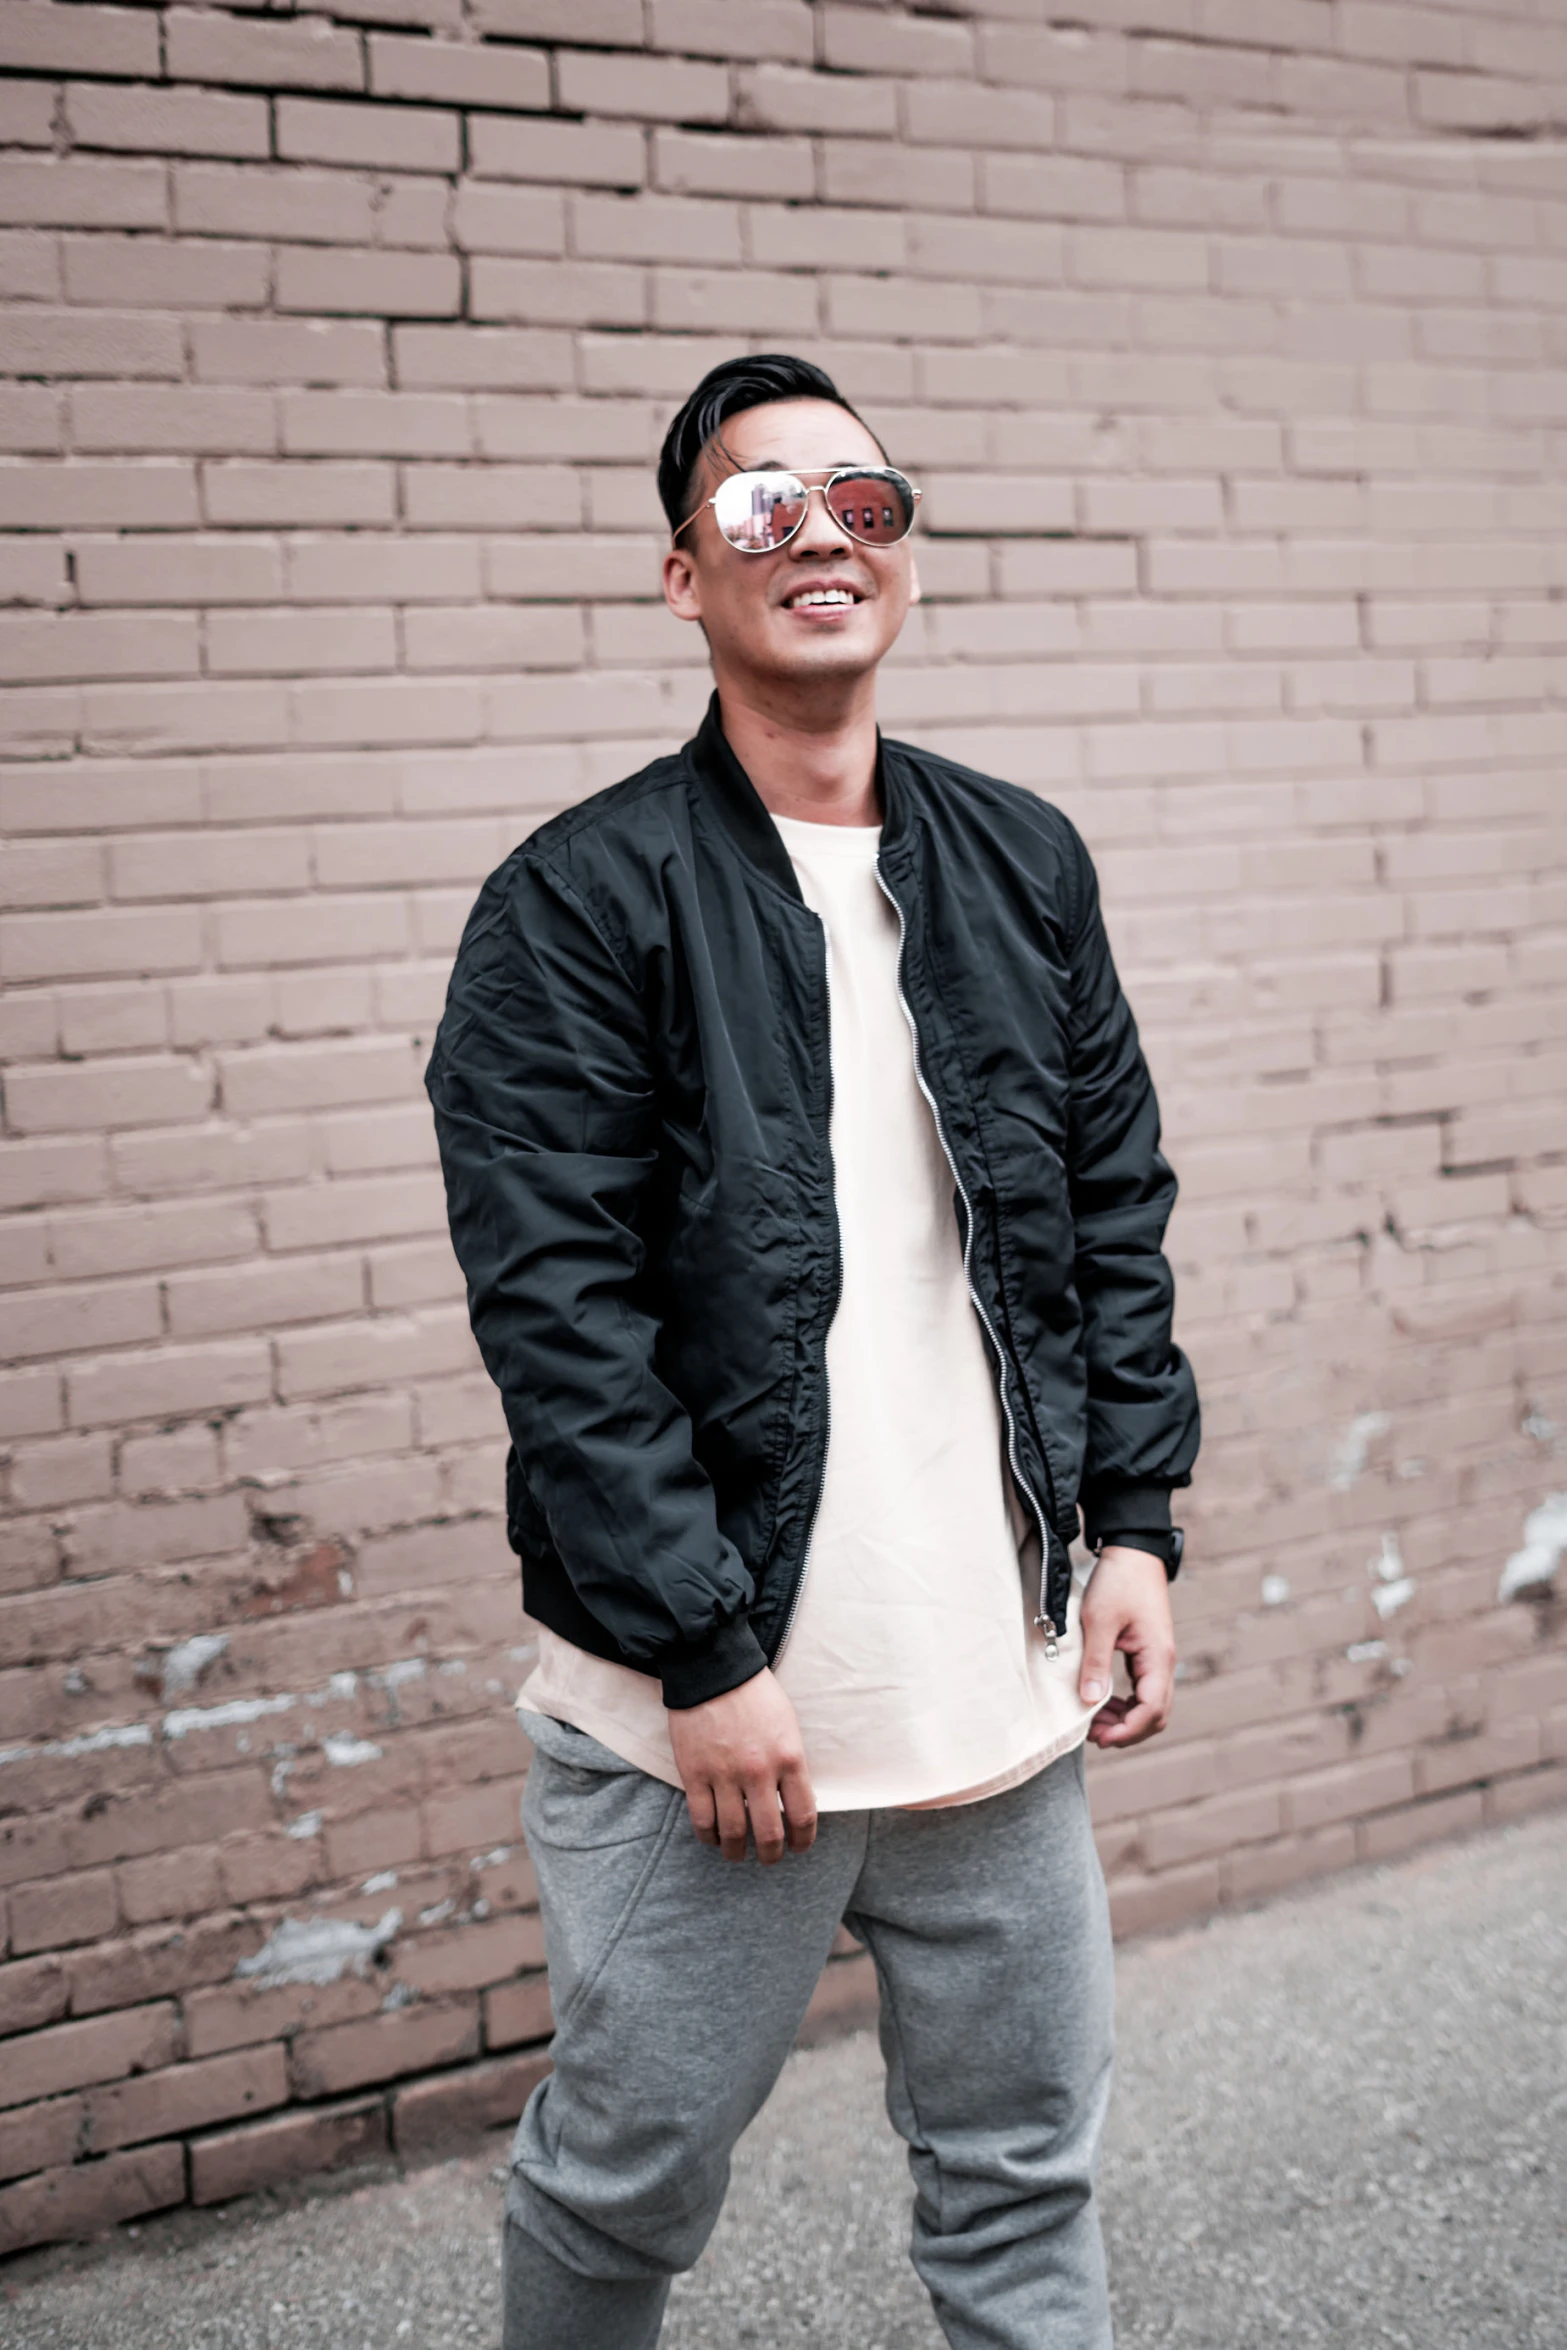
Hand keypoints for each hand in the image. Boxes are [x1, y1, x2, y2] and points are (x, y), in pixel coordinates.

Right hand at [667, 1668, 817, 1864]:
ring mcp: (725, 1775)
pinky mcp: (694, 1774)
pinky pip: (702, 1820)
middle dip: (772, 1854)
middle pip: (770, 1834)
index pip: (803, 1816)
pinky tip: (713, 1838)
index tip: (799, 1847)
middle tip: (770, 1858)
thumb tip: (792, 1800)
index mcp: (789, 1758)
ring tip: (738, 1854)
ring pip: (734, 1833)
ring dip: (737, 1851)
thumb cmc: (755, 1694)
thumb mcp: (788, 1725)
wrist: (713, 1668)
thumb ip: (791, 1763)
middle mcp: (759, 1772)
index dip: (803, 1840)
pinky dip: (709, 1837)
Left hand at [1079, 1545, 1176, 1750]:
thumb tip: (1090, 1702)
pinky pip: (1142, 1690)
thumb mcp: (1099, 1621)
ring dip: (1125, 1719)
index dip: (1127, 1731)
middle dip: (1127, 1731)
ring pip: (1150, 1705)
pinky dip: (1125, 1703)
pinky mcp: (1148, 1652)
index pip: (1151, 1710)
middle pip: (1156, 1715)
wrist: (1132, 1550)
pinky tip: (1102, 1702)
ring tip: (1093, 1722)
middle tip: (1093, 1735)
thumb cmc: (1117, 1581)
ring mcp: (1157, 1658)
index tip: (1099, 1737)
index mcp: (1157, 1657)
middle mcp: (1163, 1662)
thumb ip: (1096, 1662)